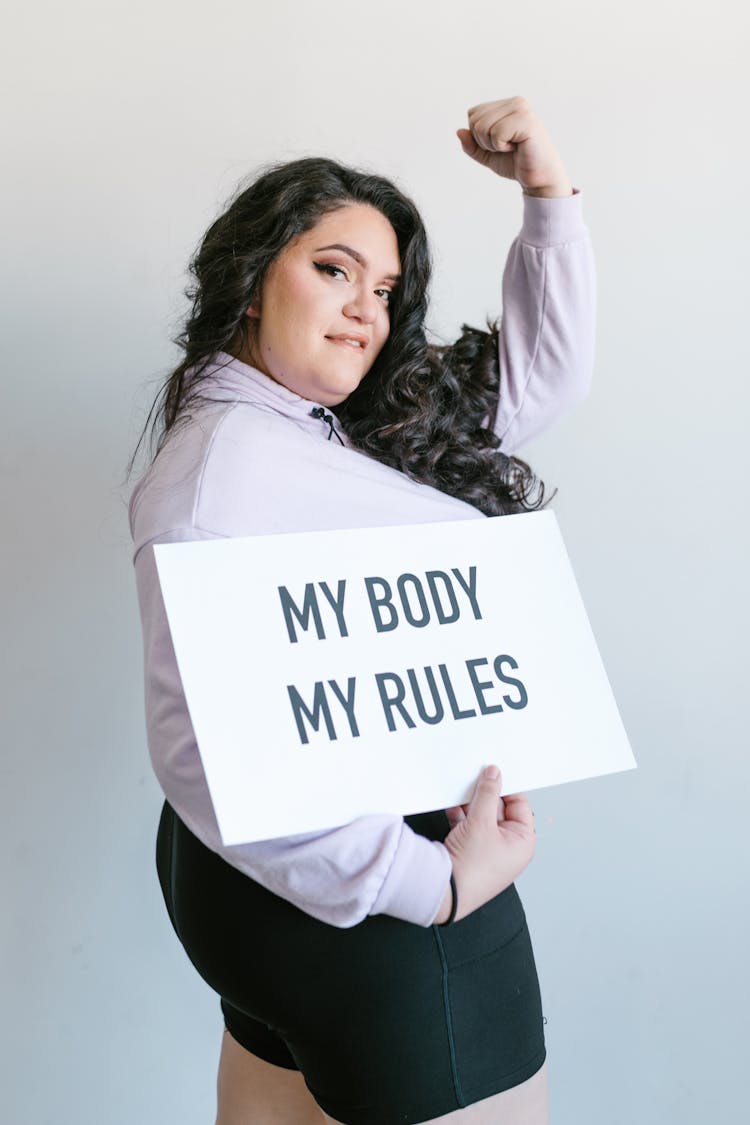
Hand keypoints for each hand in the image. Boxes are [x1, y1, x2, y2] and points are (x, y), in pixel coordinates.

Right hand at [435, 765, 535, 922]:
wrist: (446, 892)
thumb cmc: (472, 869)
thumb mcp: (482, 822)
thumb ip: (487, 794)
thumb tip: (493, 774)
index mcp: (523, 842)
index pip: (520, 805)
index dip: (507, 788)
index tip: (495, 772)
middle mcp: (508, 848)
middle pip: (499, 810)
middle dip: (485, 795)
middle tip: (475, 777)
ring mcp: (489, 851)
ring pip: (482, 818)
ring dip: (471, 805)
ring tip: (461, 790)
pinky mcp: (470, 853)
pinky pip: (468, 827)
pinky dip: (461, 816)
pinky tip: (452, 805)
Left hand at [457, 96, 572, 197]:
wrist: (539, 178)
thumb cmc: (516, 164)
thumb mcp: (488, 155)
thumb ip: (471, 145)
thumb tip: (459, 131)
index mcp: (506, 105)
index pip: (472, 114)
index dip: (478, 136)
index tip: (500, 143)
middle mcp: (515, 102)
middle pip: (475, 119)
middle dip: (483, 141)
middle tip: (506, 147)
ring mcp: (521, 109)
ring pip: (482, 126)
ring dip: (492, 145)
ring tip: (512, 147)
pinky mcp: (526, 120)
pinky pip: (496, 133)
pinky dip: (501, 147)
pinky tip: (517, 147)